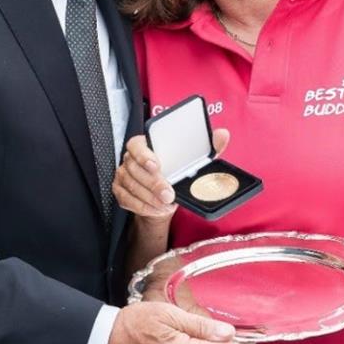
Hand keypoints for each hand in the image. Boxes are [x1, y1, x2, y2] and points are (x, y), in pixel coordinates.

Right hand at [105, 301, 252, 343]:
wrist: (108, 343)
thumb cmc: (136, 323)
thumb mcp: (169, 314)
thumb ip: (201, 325)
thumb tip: (229, 332)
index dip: (245, 342)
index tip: (256, 330)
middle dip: (225, 342)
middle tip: (222, 321)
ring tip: (195, 330)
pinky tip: (187, 343)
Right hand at [112, 129, 229, 223]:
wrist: (166, 195)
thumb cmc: (177, 171)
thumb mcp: (194, 159)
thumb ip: (207, 146)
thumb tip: (223, 135)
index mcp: (145, 144)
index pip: (136, 145)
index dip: (144, 155)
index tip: (156, 165)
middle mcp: (130, 158)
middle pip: (135, 169)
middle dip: (153, 184)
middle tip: (168, 194)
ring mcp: (123, 175)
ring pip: (131, 186)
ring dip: (150, 198)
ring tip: (165, 204)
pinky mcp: (120, 191)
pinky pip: (127, 200)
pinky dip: (143, 206)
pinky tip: (156, 209)